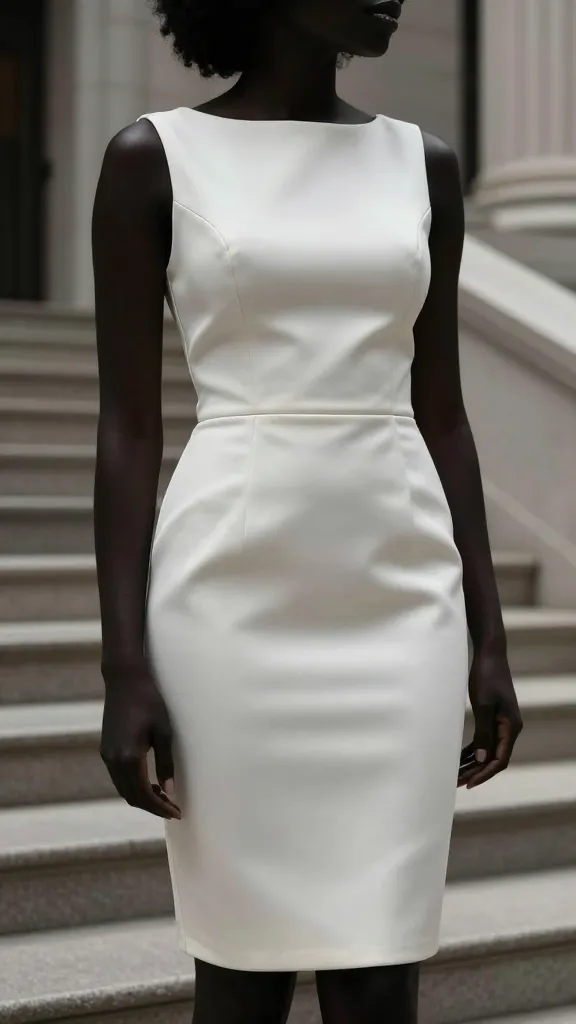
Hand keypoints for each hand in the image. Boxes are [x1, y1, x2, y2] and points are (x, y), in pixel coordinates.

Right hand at [100, 668, 180, 818]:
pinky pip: (118, 777)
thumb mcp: (164, 731)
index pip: (145, 795)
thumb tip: (170, 790)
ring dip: (142, 797)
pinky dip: (133, 785)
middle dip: (152, 807)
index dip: (161, 808)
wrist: (124, 679)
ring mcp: (106, 755)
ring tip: (163, 797)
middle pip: (132, 796)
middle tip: (173, 809)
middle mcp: (113, 760)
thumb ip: (165, 763)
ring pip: (123, 789)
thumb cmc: (149, 700)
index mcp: (128, 758)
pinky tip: (148, 781)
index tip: (177, 813)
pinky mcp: (105, 749)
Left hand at [459, 647, 522, 788]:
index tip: (469, 783)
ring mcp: (501, 722)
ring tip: (455, 774)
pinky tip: (459, 757)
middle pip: (493, 757)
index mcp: (511, 727)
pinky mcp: (493, 716)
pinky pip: (483, 739)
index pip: (499, 760)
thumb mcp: (483, 705)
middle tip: (457, 782)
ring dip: (472, 762)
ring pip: (487, 750)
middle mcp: (509, 728)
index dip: (484, 774)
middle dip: (475, 771)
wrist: (489, 654)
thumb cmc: (486, 676)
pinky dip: (472, 749)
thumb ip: (483, 732)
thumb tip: (480, 759)